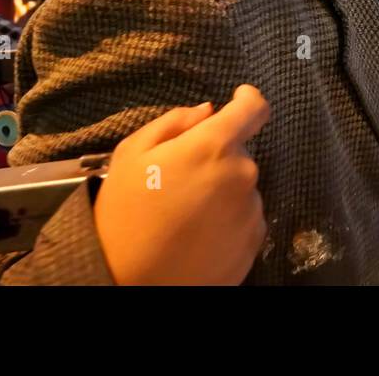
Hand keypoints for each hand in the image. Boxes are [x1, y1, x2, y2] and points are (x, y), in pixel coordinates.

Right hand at [93, 85, 270, 285]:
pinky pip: (245, 218)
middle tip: (181, 180)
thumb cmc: (124, 213)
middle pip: (238, 154)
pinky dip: (227, 220)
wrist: (128, 281)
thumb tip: (208, 111)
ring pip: (241, 188)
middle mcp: (242, 175)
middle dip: (216, 158)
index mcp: (214, 147)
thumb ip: (174, 123)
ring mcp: (252, 212)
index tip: (240, 99)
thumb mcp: (132, 154)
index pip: (253, 109)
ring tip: (185, 214)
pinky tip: (196, 234)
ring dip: (222, 191)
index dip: (248, 99)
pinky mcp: (254, 242)